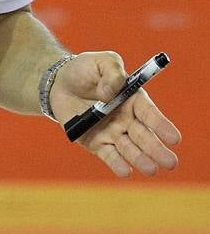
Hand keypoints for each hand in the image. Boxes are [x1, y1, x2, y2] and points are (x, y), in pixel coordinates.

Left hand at [49, 51, 181, 177]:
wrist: (58, 83)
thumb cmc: (84, 70)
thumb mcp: (101, 61)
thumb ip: (111, 72)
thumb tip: (109, 93)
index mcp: (133, 100)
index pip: (149, 114)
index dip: (161, 125)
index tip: (174, 138)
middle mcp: (127, 119)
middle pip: (144, 136)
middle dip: (157, 150)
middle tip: (170, 162)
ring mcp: (112, 133)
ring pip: (129, 149)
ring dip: (140, 159)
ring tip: (151, 169)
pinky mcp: (96, 143)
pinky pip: (109, 155)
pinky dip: (117, 164)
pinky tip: (125, 171)